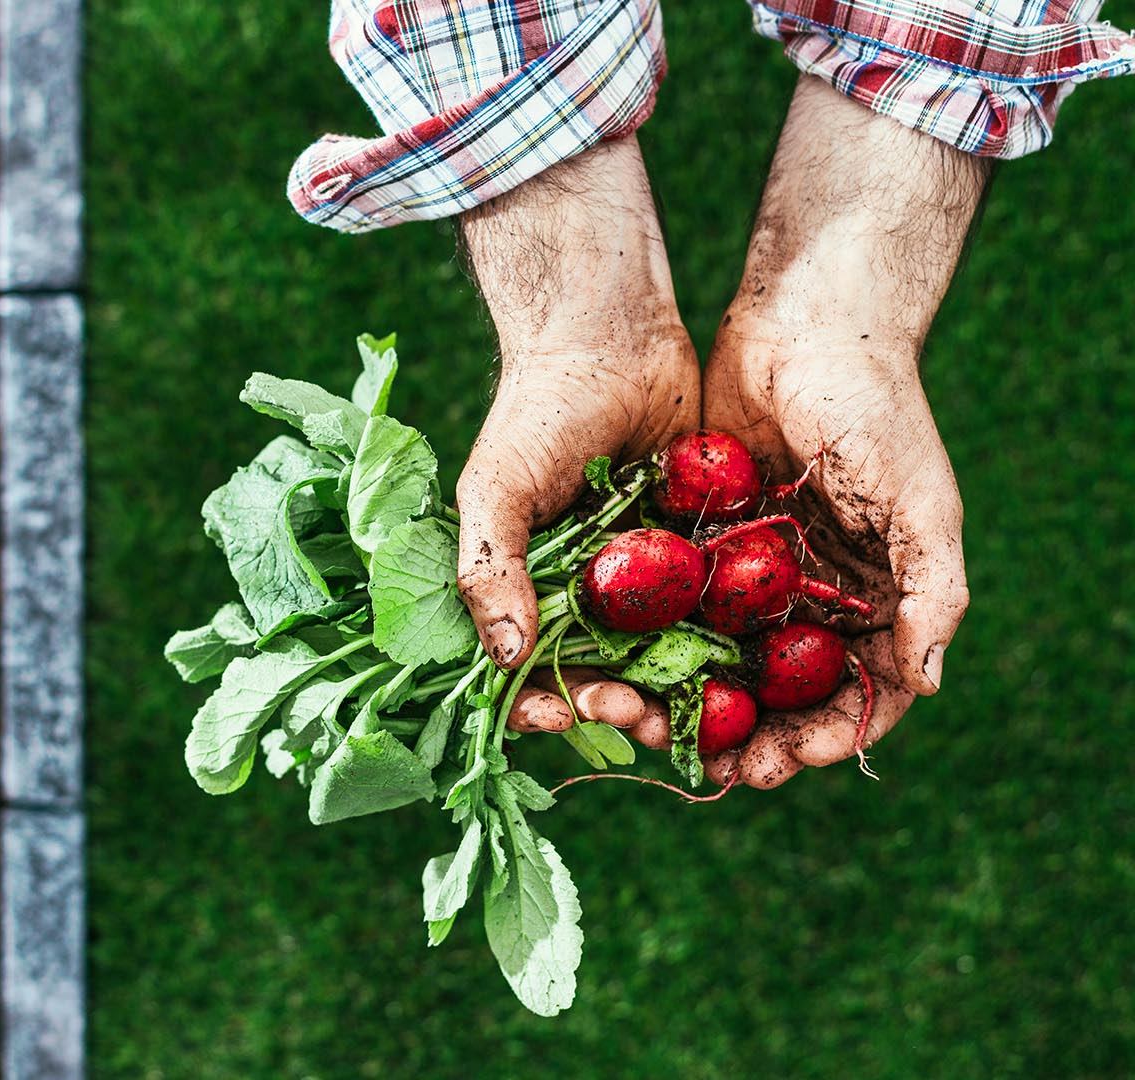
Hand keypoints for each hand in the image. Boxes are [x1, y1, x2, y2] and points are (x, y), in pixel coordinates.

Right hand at [450, 138, 699, 744]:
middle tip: (642, 716)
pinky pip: (722, 611)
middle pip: (608, 678)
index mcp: (535, 591)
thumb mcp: (495, 489)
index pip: (532, 671)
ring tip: (698, 713)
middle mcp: (594, 597)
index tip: (563, 713)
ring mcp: (653, 580)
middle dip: (623, 709)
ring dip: (683, 695)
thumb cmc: (535, 412)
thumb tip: (505, 657)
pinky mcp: (707, 555)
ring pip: (671, 659)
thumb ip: (491, 569)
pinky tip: (751, 668)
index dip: (545, 703)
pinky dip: (736, 644)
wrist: (612, 335)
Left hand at [701, 77, 986, 787]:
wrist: (803, 320)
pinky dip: (656, 644)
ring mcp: (755, 570)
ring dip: (697, 702)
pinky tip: (624, 670)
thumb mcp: (919, 498)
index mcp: (877, 597)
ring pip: (724, 659)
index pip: (859, 694)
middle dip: (754, 737)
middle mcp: (814, 595)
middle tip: (719, 769)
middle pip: (784, 693)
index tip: (787, 765)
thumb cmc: (876, 406)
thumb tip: (927, 682)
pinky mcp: (700, 539)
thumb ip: (934, 588)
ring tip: (661, 732)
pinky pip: (677, 607)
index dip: (828, 738)